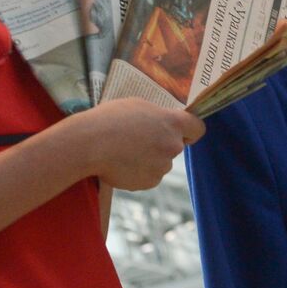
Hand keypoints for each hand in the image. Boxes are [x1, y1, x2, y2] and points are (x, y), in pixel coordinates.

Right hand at [74, 99, 205, 190]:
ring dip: (148, 159)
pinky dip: (138, 172)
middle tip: (138, 140)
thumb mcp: (137, 105)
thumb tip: (161, 123)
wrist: (89, 144)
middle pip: (175, 146)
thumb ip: (156, 116)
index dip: (191, 131)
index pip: (198, 128)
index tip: (183, 133)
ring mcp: (162, 166)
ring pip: (160, 163)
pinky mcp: (149, 182)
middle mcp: (172, 146)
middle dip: (161, 145)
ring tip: (123, 151)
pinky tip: (121, 163)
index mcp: (172, 123)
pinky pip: (149, 176)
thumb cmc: (110, 119)